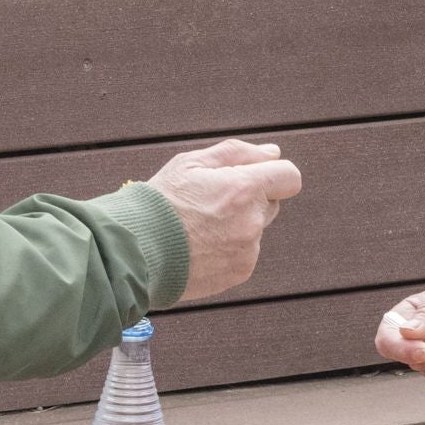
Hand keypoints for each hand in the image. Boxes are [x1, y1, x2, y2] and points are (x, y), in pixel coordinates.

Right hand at [143, 140, 302, 302]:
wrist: (136, 251)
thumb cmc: (161, 201)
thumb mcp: (191, 163)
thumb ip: (238, 153)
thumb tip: (273, 153)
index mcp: (244, 188)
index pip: (289, 177)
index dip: (273, 174)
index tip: (253, 177)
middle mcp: (253, 221)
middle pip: (271, 203)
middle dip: (250, 198)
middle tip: (210, 202)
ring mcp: (248, 250)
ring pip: (255, 230)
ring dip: (237, 225)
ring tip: (198, 228)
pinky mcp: (240, 271)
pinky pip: (245, 253)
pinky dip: (228, 249)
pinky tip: (199, 247)